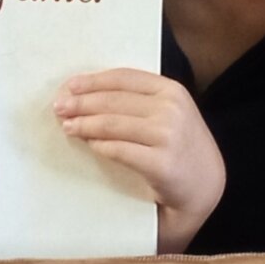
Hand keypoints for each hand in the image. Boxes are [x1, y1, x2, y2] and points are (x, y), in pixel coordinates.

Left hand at [54, 68, 225, 253]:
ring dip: (84, 124)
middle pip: (113, 100)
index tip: (70, 86)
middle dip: (81, 103)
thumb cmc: (179, 146)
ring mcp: (168, 136)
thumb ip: (138, 101)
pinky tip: (88, 143)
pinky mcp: (161, 164)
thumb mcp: (168, 113)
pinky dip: (99, 145)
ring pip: (112, 123)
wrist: (205, 186)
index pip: (123, 78)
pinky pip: (118, 150)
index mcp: (171, 90)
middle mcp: (171, 109)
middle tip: (59, 108)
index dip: (93, 81)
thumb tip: (86, 94)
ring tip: (68, 126)